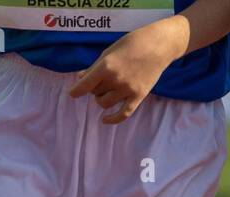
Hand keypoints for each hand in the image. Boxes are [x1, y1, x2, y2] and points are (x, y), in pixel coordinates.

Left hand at [69, 19, 184, 124]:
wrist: (157, 47)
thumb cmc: (131, 44)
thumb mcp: (109, 52)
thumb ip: (95, 67)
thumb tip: (80, 78)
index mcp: (106, 67)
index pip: (85, 85)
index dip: (76, 90)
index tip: (72, 94)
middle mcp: (116, 80)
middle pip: (95, 92)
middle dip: (94, 88)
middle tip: (101, 80)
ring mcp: (128, 90)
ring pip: (105, 103)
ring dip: (102, 98)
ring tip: (107, 91)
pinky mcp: (138, 96)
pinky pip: (123, 114)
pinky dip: (113, 119)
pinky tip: (104, 120)